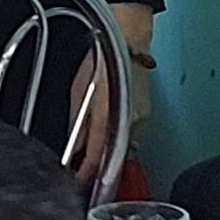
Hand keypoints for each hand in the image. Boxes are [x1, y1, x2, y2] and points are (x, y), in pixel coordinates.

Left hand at [67, 6, 157, 186]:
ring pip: (122, 143)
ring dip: (108, 150)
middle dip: (98, 165)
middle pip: (112, 154)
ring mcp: (141, 117)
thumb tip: (75, 145)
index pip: (98, 158)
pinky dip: (117, 135)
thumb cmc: (105, 57)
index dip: (86, 174)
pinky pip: (129, 131)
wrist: (129, 37)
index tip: (77, 182)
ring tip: (92, 155)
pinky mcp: (144, 111)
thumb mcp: (79, 91)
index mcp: (112, 118)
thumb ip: (79, 124)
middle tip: (82, 172)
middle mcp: (131, 123)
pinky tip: (107, 133)